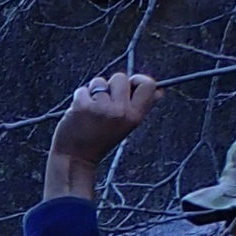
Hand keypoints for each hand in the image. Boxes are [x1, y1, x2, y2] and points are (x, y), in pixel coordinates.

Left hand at [46, 71, 159, 200]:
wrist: (76, 157)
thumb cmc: (102, 139)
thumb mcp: (127, 125)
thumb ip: (142, 106)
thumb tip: (160, 91)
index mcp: (135, 116)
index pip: (148, 84)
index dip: (137, 80)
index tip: (129, 85)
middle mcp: (120, 111)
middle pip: (120, 77)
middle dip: (111, 86)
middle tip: (104, 104)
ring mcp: (101, 108)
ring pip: (100, 81)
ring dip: (94, 91)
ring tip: (91, 110)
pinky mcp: (82, 106)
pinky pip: (83, 89)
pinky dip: (80, 98)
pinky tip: (79, 113)